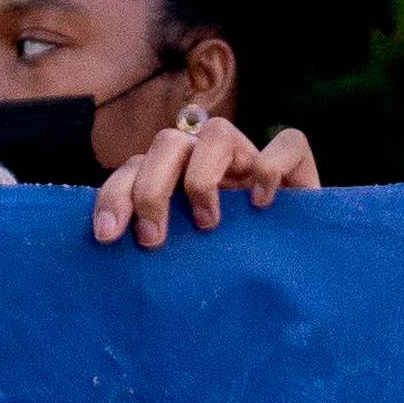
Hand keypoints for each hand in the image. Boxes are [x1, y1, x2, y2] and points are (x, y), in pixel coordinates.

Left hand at [98, 112, 318, 247]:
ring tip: (207, 224)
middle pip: (168, 143)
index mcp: (174, 177)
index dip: (114, 194)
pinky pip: (288, 142)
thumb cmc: (227, 268)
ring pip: (217, 131)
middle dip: (151, 190)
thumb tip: (107, 245)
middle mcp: (208, 160)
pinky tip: (261, 205)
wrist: (294, 272)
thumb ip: (153, 242)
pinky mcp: (296, 165)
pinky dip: (271, 167)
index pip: (134, 166)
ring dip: (202, 178)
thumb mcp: (182, 257)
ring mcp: (251, 158)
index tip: (108, 236)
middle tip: (153, 240)